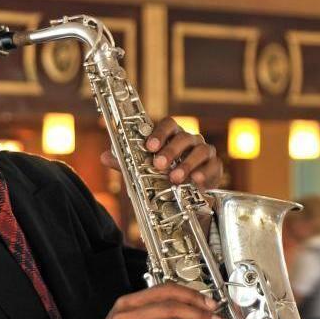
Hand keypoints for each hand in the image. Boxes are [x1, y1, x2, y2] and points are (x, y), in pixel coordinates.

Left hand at [100, 116, 223, 189]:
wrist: (188, 193)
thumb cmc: (164, 175)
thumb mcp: (144, 170)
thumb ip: (126, 163)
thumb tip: (104, 156)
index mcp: (173, 136)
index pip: (169, 125)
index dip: (160, 133)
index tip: (149, 146)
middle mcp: (190, 140)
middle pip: (184, 137)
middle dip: (171, 151)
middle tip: (159, 165)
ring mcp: (205, 152)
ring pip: (200, 151)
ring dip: (187, 164)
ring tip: (175, 178)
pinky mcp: (215, 166)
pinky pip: (213, 166)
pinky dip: (205, 174)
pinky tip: (196, 182)